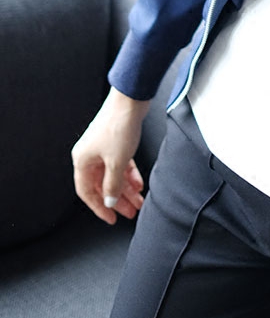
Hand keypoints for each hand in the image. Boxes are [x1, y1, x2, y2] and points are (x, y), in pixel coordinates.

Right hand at [72, 87, 151, 223]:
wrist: (131, 100)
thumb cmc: (119, 125)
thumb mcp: (116, 161)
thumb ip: (112, 184)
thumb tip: (109, 200)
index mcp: (82, 160)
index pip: (87, 192)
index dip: (99, 207)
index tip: (111, 218)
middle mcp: (90, 155)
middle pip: (102, 184)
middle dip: (117, 200)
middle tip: (130, 212)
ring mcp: (103, 147)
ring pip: (113, 175)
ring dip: (126, 189)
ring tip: (139, 201)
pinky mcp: (116, 141)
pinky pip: (121, 164)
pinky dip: (130, 174)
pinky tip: (139, 184)